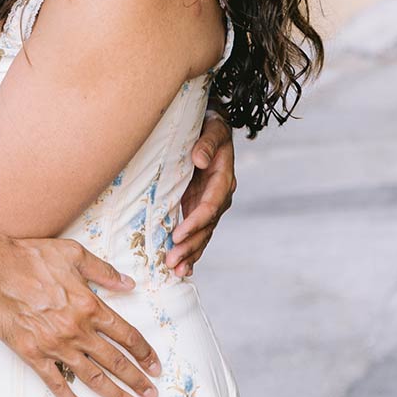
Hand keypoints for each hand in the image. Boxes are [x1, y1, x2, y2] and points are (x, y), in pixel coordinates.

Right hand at [0, 234, 159, 396]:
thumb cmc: (31, 257)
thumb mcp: (74, 254)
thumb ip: (104, 271)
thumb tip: (129, 283)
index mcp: (90, 306)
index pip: (126, 335)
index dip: (144, 353)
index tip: (155, 366)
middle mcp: (77, 330)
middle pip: (115, 361)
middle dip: (137, 380)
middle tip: (151, 394)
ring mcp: (55, 345)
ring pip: (92, 376)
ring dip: (114, 394)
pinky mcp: (33, 354)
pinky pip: (55, 382)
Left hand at [163, 110, 235, 278]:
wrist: (210, 126)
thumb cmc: (209, 125)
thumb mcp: (212, 128)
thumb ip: (207, 142)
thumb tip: (201, 159)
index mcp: (223, 177)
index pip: (211, 204)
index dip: (196, 220)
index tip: (179, 234)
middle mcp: (219, 194)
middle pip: (207, 226)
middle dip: (190, 245)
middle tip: (172, 261)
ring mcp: (209, 203)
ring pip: (203, 234)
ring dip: (190, 253)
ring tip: (175, 271)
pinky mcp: (199, 207)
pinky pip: (197, 232)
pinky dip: (191, 250)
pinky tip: (182, 268)